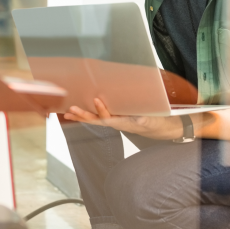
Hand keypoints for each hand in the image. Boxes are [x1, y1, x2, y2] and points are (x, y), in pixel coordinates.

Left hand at [63, 98, 181, 138]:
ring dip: (83, 115)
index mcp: (124, 123)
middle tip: (71, 110)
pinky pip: (100, 115)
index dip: (102, 110)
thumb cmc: (156, 123)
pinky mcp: (117, 116)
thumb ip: (146, 120)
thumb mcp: (153, 121)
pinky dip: (90, 112)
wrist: (160, 128)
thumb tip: (141, 119)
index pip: (109, 118)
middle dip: (84, 116)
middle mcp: (117, 123)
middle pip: (97, 121)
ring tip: (69, 113)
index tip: (97, 100)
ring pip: (96, 119)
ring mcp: (115, 120)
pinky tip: (82, 109)